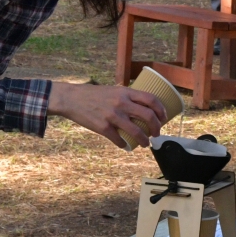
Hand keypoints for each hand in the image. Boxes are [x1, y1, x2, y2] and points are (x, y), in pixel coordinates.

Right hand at [46, 82, 167, 148]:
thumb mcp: (113, 90)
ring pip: (137, 132)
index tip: (164, 118)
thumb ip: (126, 97)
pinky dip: (124, 145)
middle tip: (157, 133)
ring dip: (144, 141)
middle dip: (157, 128)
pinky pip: (119, 140)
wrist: (71, 99)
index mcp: (125, 92)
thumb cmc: (93, 94)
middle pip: (148, 116)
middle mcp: (121, 103)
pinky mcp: (103, 127)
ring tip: (145, 144)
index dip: (161, 110)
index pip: (151, 99)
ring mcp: (112, 116)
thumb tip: (141, 108)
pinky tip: (125, 146)